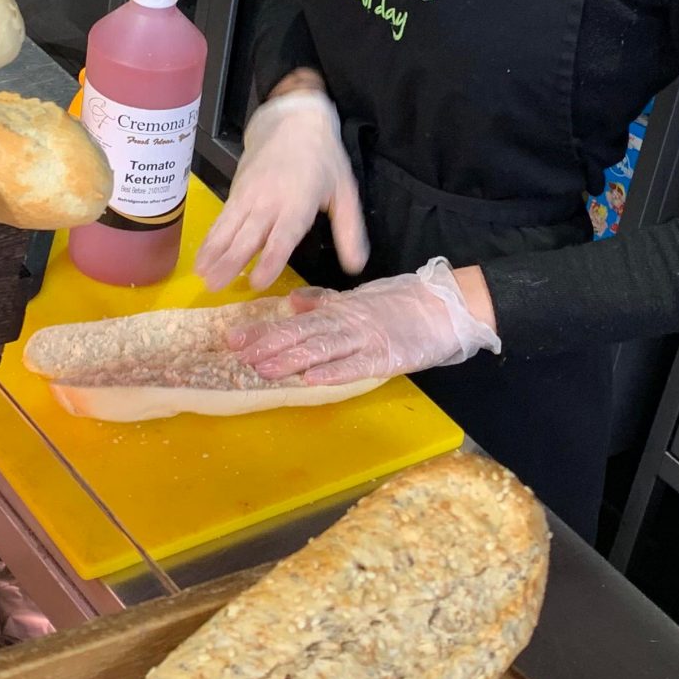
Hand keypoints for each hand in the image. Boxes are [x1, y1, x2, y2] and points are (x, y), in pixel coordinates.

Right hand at [194, 87, 366, 290]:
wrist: (292, 120)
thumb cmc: (323, 157)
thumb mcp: (345, 191)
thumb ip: (349, 230)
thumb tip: (356, 266)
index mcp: (298, 202)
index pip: (282, 235)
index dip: (269, 259)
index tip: (257, 282)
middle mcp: (269, 200)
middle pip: (247, 234)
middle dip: (230, 261)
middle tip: (215, 287)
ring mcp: (248, 195)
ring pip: (228, 227)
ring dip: (213, 252)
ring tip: (201, 276)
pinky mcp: (235, 191)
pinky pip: (221, 219)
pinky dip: (209, 238)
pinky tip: (200, 257)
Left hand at [225, 258, 501, 385]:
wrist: (444, 307)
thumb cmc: (402, 303)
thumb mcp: (359, 298)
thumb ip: (326, 302)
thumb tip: (292, 303)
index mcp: (339, 309)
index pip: (294, 321)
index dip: (263, 329)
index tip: (233, 337)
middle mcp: (347, 323)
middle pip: (301, 334)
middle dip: (267, 344)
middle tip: (236, 353)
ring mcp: (366, 340)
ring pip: (322, 349)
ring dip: (290, 359)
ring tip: (263, 369)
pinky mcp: (386, 357)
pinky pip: (355, 366)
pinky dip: (332, 373)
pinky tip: (310, 380)